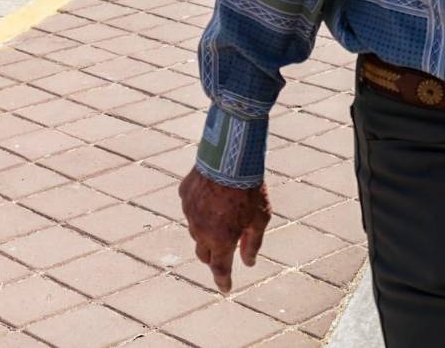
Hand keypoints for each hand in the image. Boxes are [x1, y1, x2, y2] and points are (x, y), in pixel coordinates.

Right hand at [179, 166, 271, 292]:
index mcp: (220, 240)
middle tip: (225, 247)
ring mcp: (189, 212)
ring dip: (207, 229)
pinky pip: (191, 207)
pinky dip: (200, 207)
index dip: (223, 280)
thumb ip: (252, 243)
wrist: (230, 156)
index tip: (225, 288)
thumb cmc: (249, 189)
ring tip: (222, 212)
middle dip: (214, 255)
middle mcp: (201, 230)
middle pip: (204, 253)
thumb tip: (248, 262)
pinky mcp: (184, 194)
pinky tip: (212, 194)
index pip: (220, 269)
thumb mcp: (260, 218)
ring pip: (196, 229)